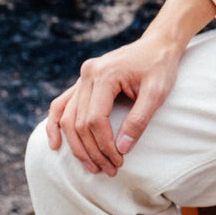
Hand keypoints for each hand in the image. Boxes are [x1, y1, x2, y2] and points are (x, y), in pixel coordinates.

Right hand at [45, 36, 180, 175]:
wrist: (157, 45)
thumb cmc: (160, 67)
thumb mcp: (157, 93)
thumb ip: (139, 120)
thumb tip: (122, 149)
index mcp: (105, 74)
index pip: (95, 119)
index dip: (104, 145)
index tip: (118, 161)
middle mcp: (88, 74)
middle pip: (79, 122)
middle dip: (92, 151)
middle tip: (109, 170)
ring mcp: (82, 77)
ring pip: (67, 118)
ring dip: (77, 146)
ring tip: (92, 167)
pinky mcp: (82, 81)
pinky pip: (61, 105)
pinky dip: (55, 125)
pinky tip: (55, 144)